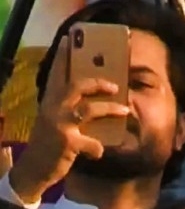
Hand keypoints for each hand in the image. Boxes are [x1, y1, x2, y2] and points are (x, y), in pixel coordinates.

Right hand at [9, 36, 128, 202]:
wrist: (35, 169)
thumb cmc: (50, 144)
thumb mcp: (55, 122)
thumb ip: (68, 110)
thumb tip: (93, 103)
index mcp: (50, 101)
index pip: (57, 74)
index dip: (62, 56)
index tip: (69, 39)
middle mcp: (52, 108)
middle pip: (76, 87)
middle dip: (97, 83)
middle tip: (115, 86)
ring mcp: (59, 125)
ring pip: (88, 110)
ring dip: (110, 109)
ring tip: (125, 110)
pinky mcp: (67, 143)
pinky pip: (93, 144)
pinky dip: (99, 149)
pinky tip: (99, 153)